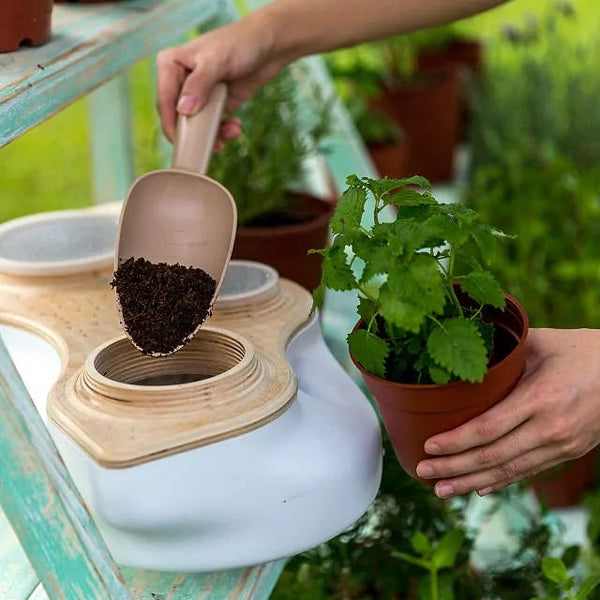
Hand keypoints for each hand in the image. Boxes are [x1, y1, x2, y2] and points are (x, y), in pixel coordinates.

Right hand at [156, 13, 285, 144]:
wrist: (269, 46)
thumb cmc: (239, 43)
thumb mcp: (217, 61)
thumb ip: (199, 84)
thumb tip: (183, 110)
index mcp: (171, 65)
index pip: (164, 102)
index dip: (171, 125)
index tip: (183, 143)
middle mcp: (181, 81)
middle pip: (180, 118)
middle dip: (196, 133)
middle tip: (215, 144)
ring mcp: (199, 95)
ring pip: (198, 125)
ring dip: (214, 134)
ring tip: (232, 132)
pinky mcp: (216, 104)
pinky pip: (214, 125)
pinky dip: (224, 131)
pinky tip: (236, 127)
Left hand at [415, 328, 599, 498]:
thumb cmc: (580, 351)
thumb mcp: (541, 343)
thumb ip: (503, 350)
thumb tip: (464, 346)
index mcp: (540, 398)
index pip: (488, 428)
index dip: (456, 442)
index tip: (429, 446)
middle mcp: (551, 428)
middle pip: (493, 456)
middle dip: (454, 467)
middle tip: (422, 471)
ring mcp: (561, 445)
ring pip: (509, 471)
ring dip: (471, 482)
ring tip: (441, 490)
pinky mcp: (568, 452)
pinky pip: (528, 471)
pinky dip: (501, 482)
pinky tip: (478, 488)